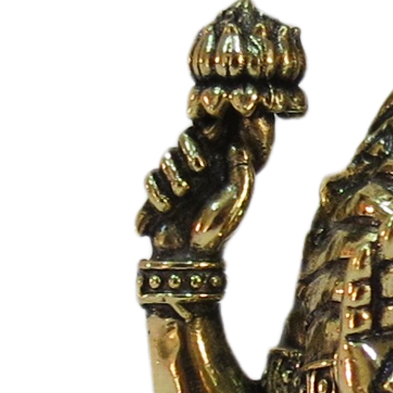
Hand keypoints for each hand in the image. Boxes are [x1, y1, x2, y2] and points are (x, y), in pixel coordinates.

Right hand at [136, 110, 275, 253]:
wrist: (191, 256)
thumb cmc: (219, 227)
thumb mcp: (237, 197)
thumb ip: (241, 170)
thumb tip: (238, 144)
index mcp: (218, 166)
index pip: (209, 136)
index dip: (208, 136)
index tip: (217, 145)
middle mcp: (196, 169)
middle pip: (184, 140)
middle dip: (190, 152)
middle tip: (201, 168)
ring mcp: (175, 179)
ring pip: (167, 158)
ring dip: (175, 174)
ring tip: (184, 193)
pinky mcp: (158, 192)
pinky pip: (151, 179)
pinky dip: (157, 191)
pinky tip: (167, 207)